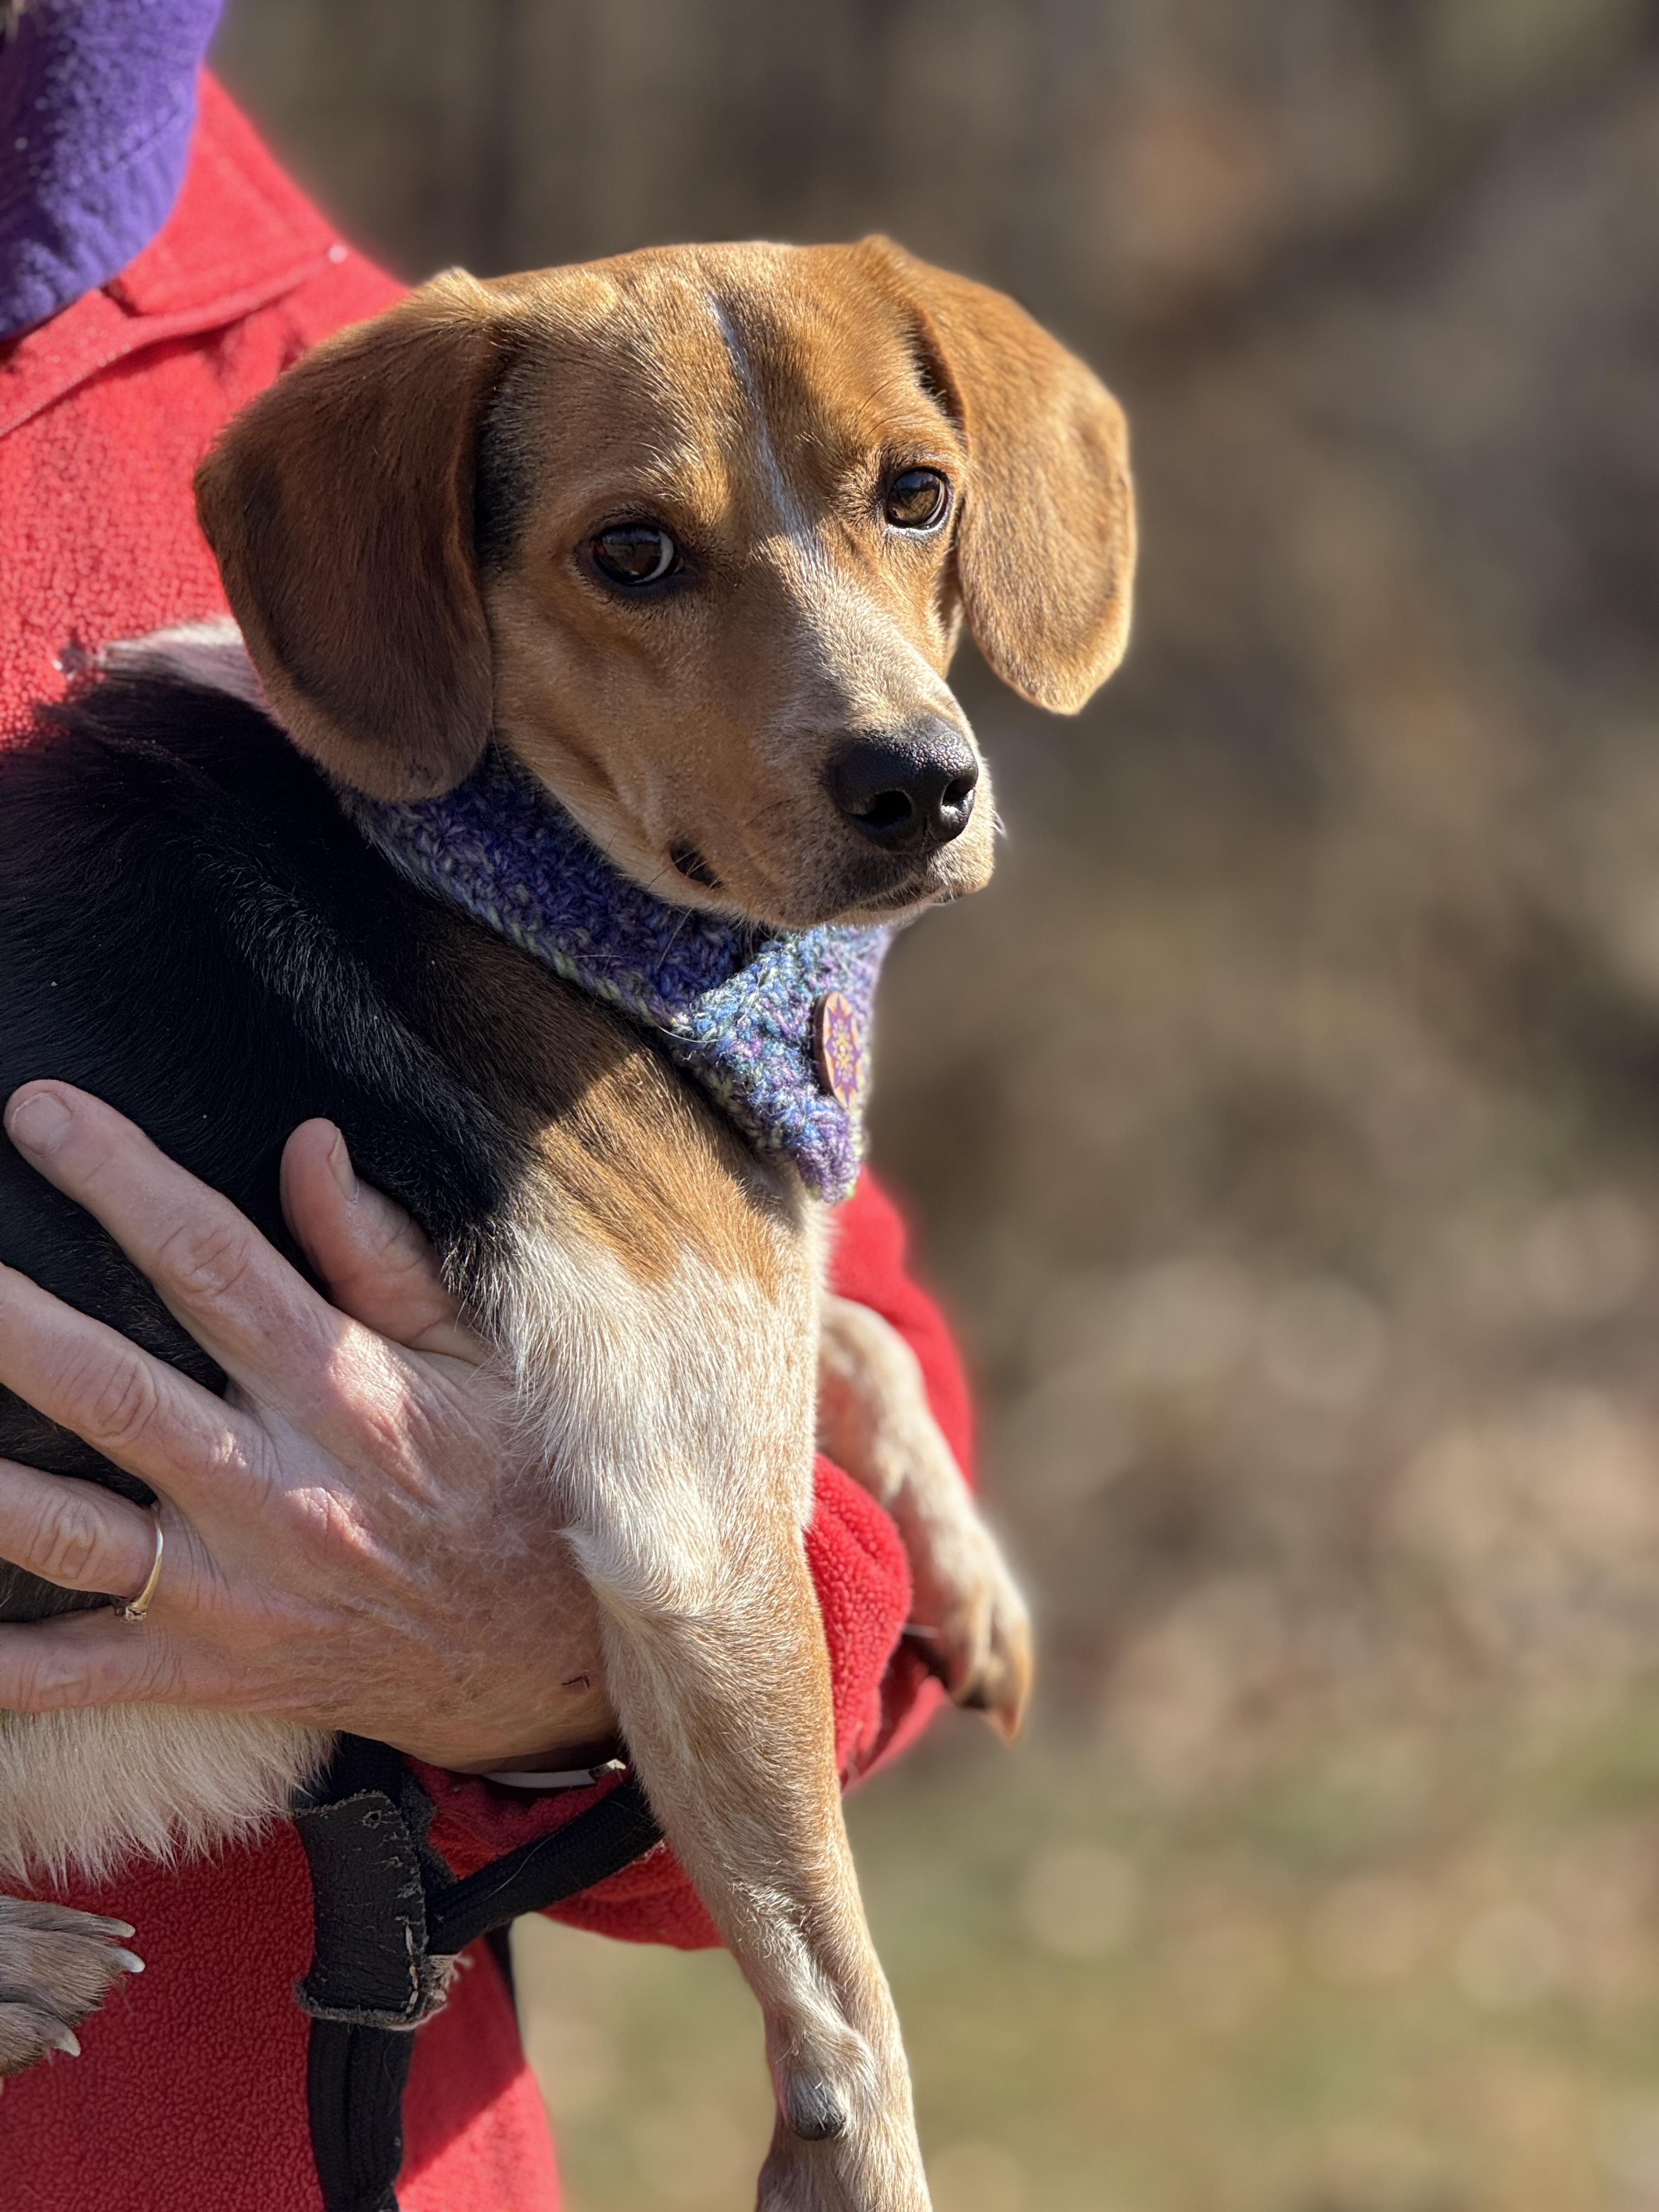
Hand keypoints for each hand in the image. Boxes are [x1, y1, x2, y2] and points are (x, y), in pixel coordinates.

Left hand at [0, 1081, 615, 1771]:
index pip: (214, 1261)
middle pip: (111, 1390)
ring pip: (68, 1532)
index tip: (40, 1113)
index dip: (122, 1180)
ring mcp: (235, 1591)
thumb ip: (382, 1256)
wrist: (557, 1663)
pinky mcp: (212, 1672)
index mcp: (343, 1393)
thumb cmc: (515, 1484)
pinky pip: (75, 1676)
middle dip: (8, 1321)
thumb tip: (307, 1145)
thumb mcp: (481, 1358)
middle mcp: (277, 1490)